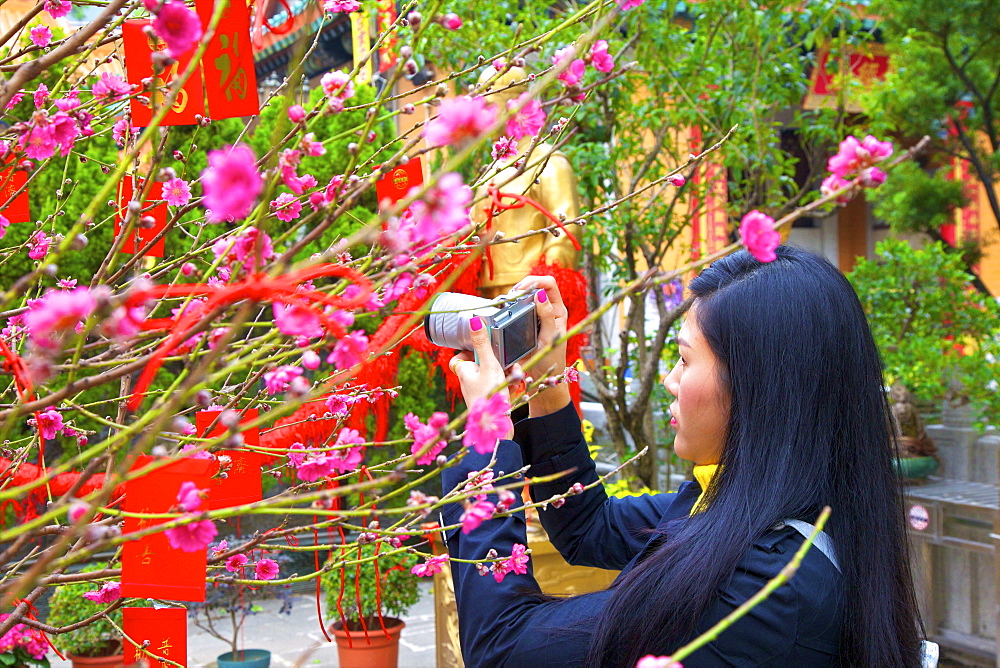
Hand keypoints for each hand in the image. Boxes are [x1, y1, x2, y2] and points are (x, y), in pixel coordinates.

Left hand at [449, 316, 512, 434]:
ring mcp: (480, 391)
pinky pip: (500, 386)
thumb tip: (474, 321)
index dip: (472, 348)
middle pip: (482, 362)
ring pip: (494, 374)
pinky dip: (509, 384)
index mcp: (464, 371)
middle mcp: (469, 381)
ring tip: (515, 374)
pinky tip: (516, 386)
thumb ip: (483, 344)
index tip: (486, 343)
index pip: (462, 354)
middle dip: (498, 360)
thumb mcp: (488, 366)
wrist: (496, 432)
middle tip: (509, 362)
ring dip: (506, 372)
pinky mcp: (491, 400)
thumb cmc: (488, 398)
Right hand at [511, 275, 571, 416]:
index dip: (535, 281)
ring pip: (524, 297)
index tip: (520, 290)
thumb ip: (547, 316)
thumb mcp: (549, 338)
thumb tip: (540, 295)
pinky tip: (502, 312)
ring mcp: (534, 316)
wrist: (540, 378)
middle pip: (534, 286)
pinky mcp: (523, 323)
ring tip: (504, 304)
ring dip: (513, 297)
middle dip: (521, 287)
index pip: (549, 284)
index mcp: (557, 310)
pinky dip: (509, 307)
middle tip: (509, 297)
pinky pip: (516, 309)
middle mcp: (546, 310)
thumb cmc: (550, 359)